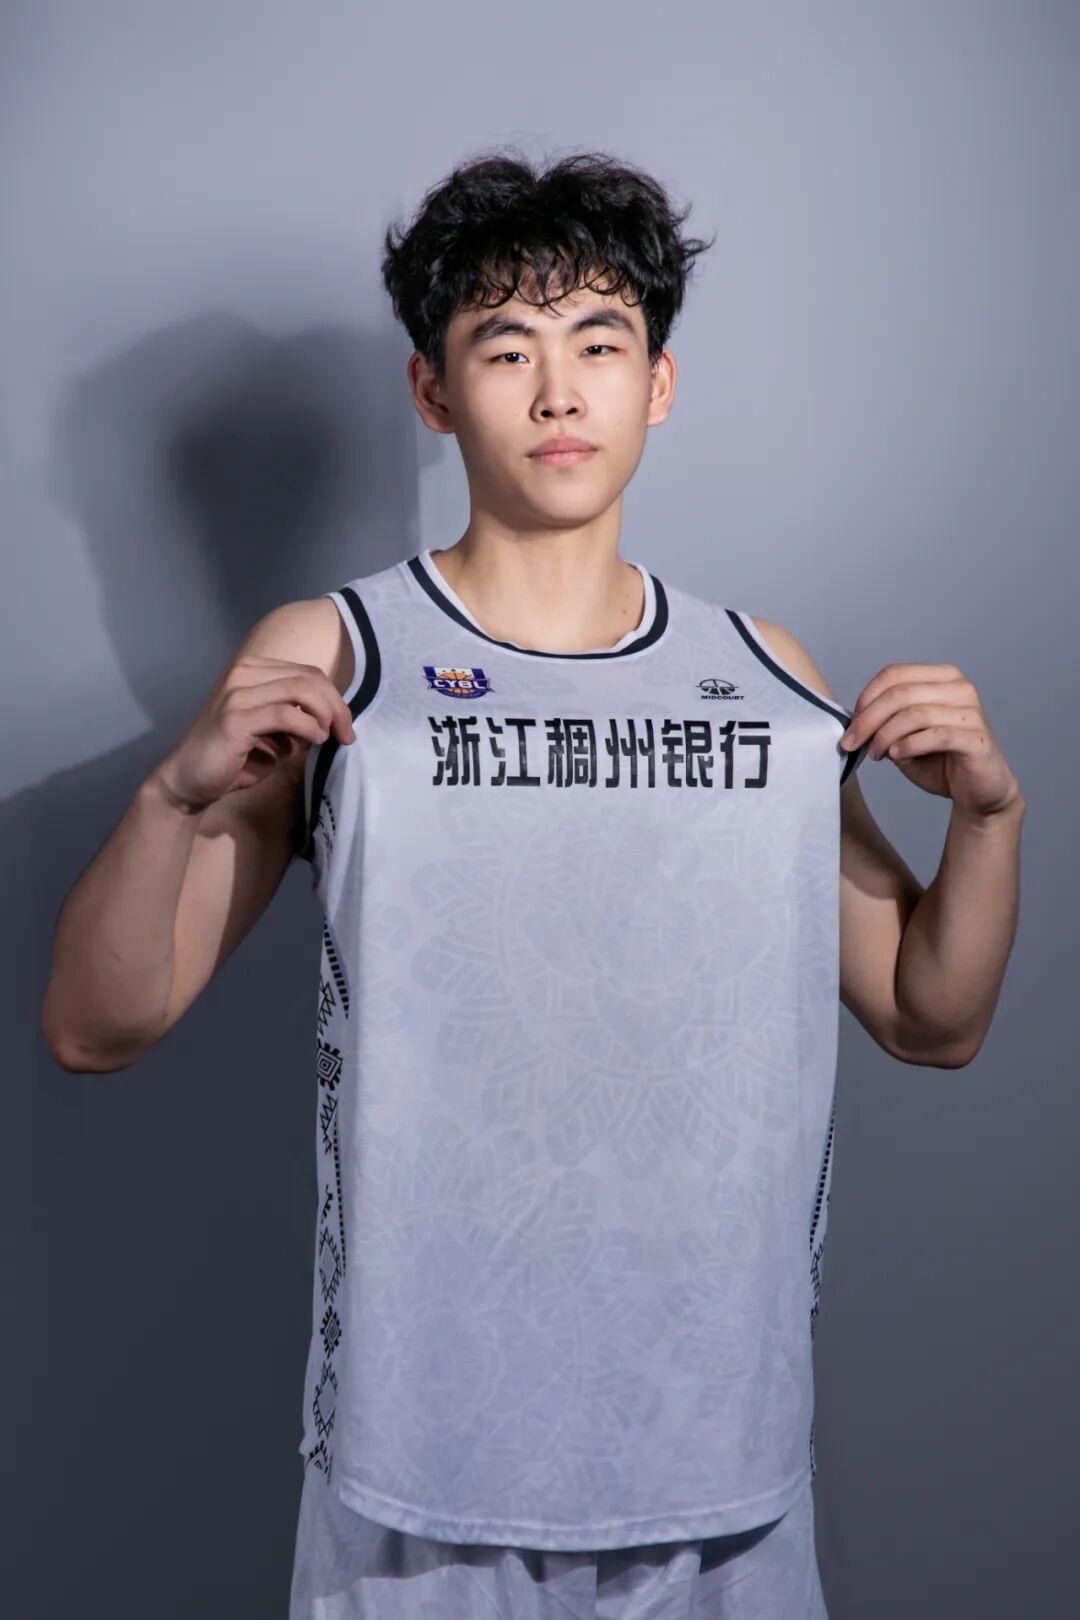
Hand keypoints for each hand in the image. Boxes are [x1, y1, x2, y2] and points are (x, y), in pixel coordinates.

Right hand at [150, 655, 356, 814]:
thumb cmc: (233, 759)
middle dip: (336, 707)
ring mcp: (236, 694)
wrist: (188, 781)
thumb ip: (298, 719)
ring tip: (327, 738)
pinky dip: (307, 727)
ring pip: (300, 690)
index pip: (307, 673)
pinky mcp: (234, 719)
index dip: (334, 698)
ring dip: (325, 716)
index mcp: (252, 671)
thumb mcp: (274, 734)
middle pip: (309, 678)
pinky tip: (313, 742)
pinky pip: (285, 714)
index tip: (346, 726)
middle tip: (346, 735)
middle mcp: (243, 674)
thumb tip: (334, 719)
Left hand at [839, 662, 1022, 817]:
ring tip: (876, 754)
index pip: (894, 674)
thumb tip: (855, 721)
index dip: (866, 698)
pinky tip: (897, 756)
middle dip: (868, 720)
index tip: (851, 725)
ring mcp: (971, 713)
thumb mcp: (905, 735)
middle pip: (900, 693)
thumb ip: (886, 721)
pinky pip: (935, 736)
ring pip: (914, 714)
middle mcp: (960, 688)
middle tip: (851, 743)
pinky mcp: (976, 739)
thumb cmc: (941, 761)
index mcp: (942, 678)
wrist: (979, 790)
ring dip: (885, 736)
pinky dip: (909, 746)